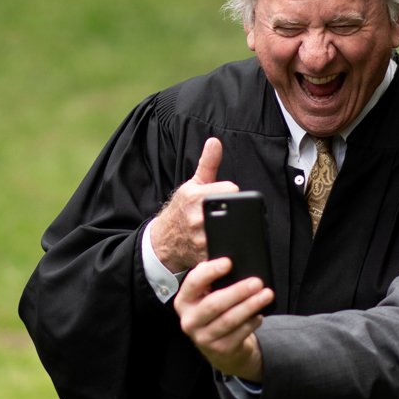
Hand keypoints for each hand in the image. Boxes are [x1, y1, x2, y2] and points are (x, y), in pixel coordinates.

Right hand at [149, 138, 239, 273]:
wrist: (164, 239)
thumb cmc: (180, 210)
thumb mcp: (192, 184)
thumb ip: (208, 163)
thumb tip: (215, 142)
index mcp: (196, 197)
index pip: (231, 189)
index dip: (232, 192)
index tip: (227, 196)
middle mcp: (197, 218)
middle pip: (234, 211)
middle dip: (234, 211)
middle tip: (226, 214)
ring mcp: (201, 239)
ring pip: (233, 231)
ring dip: (234, 229)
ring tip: (226, 227)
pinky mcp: (205, 256)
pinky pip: (227, 249)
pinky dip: (231, 246)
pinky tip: (225, 242)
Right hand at [174, 257, 271, 380]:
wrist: (216, 348)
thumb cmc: (214, 312)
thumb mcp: (206, 295)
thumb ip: (211, 279)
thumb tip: (229, 263)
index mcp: (184, 301)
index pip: (193, 283)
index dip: (210, 271)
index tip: (228, 263)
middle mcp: (189, 320)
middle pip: (214, 304)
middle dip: (237, 291)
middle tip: (257, 282)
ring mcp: (203, 338)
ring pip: (229, 320)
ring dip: (250, 306)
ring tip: (266, 295)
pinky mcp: (219, 349)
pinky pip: (239, 334)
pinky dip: (252, 322)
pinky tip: (260, 314)